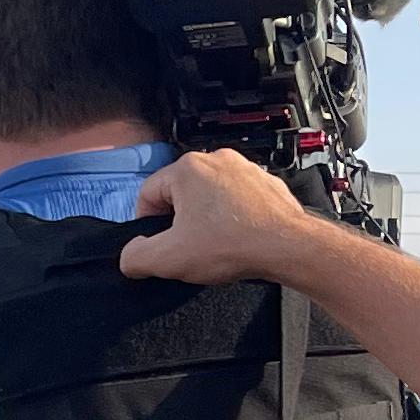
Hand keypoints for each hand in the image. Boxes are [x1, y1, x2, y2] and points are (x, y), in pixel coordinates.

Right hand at [121, 144, 311, 287]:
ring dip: (207, 220)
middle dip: (180, 223)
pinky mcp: (264, 183)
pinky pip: (236, 200)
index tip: (159, 245)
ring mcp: (243, 169)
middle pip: (179, 194)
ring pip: (209, 197)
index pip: (148, 195)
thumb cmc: (236, 245)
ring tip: (217, 245)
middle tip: (191, 249)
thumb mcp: (170, 259)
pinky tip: (238, 239)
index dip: (147, 225)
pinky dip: (233, 218)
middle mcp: (216, 160)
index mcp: (187, 168)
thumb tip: (130, 256)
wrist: (288, 247)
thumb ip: (136, 257)